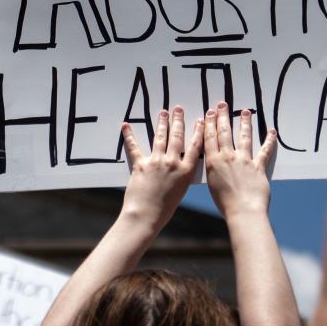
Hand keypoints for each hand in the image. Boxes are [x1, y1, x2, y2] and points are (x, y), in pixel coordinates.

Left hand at [120, 106, 202, 233]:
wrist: (146, 216)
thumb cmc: (164, 208)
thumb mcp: (180, 190)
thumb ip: (181, 174)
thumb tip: (180, 162)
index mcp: (186, 172)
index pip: (195, 147)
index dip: (198, 132)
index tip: (200, 120)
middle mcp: (172, 164)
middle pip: (177, 137)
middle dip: (178, 121)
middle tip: (178, 109)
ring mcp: (156, 163)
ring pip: (160, 138)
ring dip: (161, 123)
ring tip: (163, 112)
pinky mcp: (140, 165)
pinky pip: (134, 147)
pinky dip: (129, 135)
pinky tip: (126, 125)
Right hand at [204, 103, 276, 219]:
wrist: (243, 211)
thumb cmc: (225, 202)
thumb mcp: (212, 183)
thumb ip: (213, 168)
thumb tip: (214, 159)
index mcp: (213, 162)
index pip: (210, 138)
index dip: (210, 124)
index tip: (210, 112)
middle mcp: (228, 158)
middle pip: (225, 133)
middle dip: (223, 117)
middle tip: (223, 105)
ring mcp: (244, 161)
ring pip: (244, 137)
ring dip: (245, 123)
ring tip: (246, 112)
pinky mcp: (258, 167)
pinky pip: (265, 151)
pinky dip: (269, 141)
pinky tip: (272, 132)